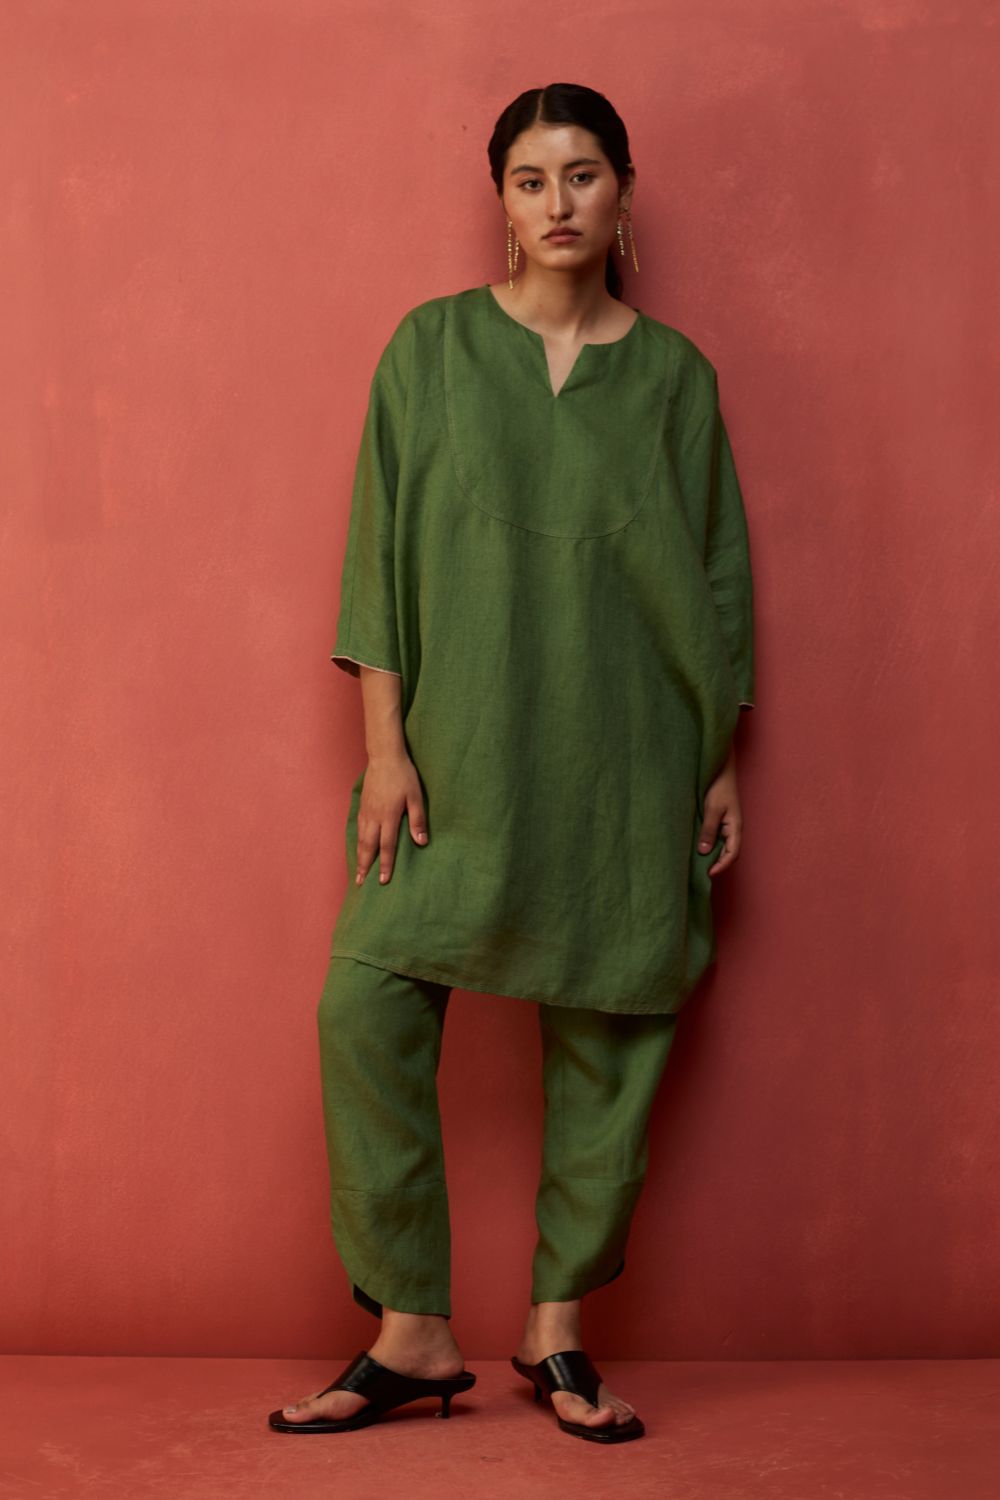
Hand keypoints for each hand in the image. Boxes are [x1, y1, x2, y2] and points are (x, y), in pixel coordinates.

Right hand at [355, 752, 428, 885]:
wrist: (384, 756)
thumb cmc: (404, 775)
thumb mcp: (416, 796)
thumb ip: (418, 820)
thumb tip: (421, 842)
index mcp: (389, 816)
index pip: (386, 846)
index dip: (385, 864)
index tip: (383, 880)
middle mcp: (374, 817)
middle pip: (368, 846)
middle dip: (365, 866)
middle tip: (361, 883)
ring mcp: (366, 811)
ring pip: (361, 838)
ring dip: (359, 856)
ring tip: (358, 870)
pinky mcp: (362, 805)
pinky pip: (358, 828)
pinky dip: (357, 841)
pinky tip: (358, 846)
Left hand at [697, 742, 743, 877]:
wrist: (719, 768)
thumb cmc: (719, 786)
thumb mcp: (712, 809)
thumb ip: (709, 830)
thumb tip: (704, 851)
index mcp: (735, 827)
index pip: (732, 854)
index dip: (722, 866)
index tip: (709, 874)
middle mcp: (732, 829)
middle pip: (727, 853)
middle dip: (716, 864)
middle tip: (700, 873)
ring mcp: (725, 825)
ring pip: (720, 846)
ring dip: (711, 856)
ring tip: (697, 864)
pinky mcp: (717, 820)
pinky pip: (714, 838)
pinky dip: (707, 845)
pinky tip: (696, 848)